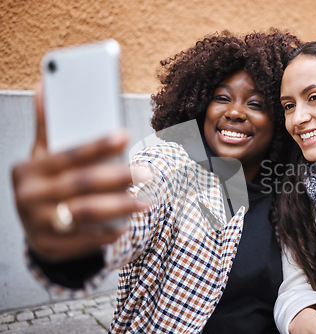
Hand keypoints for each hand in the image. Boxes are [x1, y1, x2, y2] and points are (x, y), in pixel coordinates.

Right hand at [11, 84, 148, 260]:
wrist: (34, 227)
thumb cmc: (47, 183)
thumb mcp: (44, 156)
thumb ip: (50, 126)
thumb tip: (46, 85)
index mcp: (29, 169)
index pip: (68, 155)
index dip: (97, 145)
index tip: (125, 135)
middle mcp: (29, 197)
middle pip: (81, 184)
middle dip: (118, 177)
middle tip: (148, 172)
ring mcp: (37, 225)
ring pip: (85, 214)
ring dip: (119, 207)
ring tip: (147, 201)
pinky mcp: (50, 248)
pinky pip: (84, 241)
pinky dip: (107, 233)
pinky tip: (126, 225)